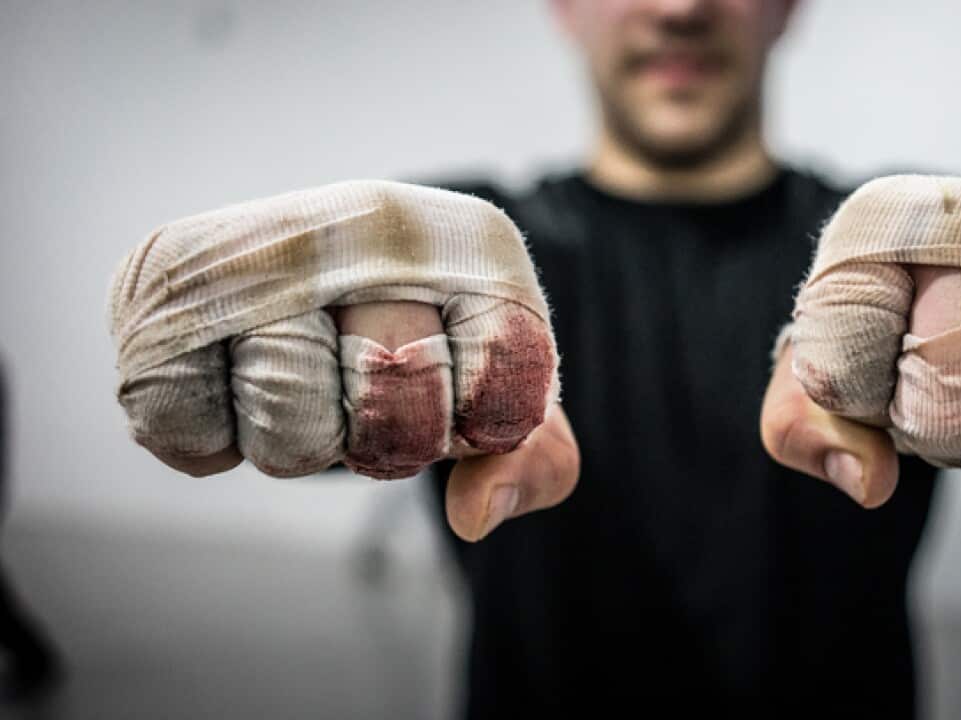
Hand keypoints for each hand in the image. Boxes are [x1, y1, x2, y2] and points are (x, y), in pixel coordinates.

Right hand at [109, 181, 579, 539]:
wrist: (323, 272)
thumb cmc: (429, 344)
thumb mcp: (504, 395)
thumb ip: (535, 460)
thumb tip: (473, 515)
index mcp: (474, 243)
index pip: (501, 384)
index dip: (478, 425)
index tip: (462, 399)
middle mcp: (372, 222)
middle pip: (396, 402)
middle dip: (389, 435)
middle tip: (372, 395)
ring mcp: (270, 243)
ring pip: (291, 419)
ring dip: (300, 439)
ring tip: (304, 387)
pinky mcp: (166, 278)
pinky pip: (188, 425)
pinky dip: (214, 440)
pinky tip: (235, 389)